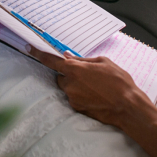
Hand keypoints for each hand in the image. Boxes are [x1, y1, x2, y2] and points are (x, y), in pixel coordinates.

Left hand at [28, 46, 144, 127]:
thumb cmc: (119, 82)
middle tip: (87, 75)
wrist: (128, 106)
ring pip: (68, 88)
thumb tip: (68, 56)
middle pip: (61, 76)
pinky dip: (82, 95)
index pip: (51, 60)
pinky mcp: (77, 108)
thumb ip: (83, 60)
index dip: (38, 53)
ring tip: (96, 87)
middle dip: (70, 74)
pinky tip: (96, 95)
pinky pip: (74, 98)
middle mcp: (70, 83)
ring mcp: (72, 97)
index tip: (29, 48)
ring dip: (76, 85)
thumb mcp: (104, 62)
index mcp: (75, 69)